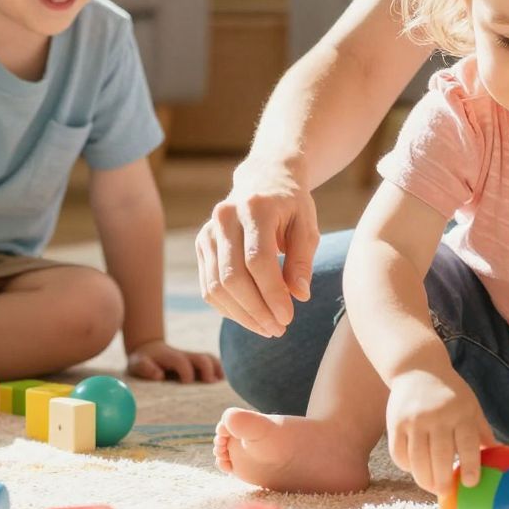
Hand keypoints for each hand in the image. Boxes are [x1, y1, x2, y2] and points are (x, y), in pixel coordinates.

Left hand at [126, 338, 223, 383]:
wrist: (148, 349)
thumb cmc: (142, 360)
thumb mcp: (137, 364)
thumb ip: (145, 368)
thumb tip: (159, 375)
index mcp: (170, 357)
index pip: (181, 361)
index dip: (186, 371)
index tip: (186, 384)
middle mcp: (184, 356)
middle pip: (202, 358)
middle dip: (208, 370)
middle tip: (210, 384)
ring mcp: (192, 359)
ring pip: (210, 359)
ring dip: (217, 369)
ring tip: (221, 384)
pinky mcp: (196, 363)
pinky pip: (212, 363)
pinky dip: (219, 371)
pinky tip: (222, 383)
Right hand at [196, 159, 319, 336]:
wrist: (263, 178)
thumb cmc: (291, 204)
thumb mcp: (307, 225)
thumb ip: (303, 260)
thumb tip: (299, 296)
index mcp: (255, 207)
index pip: (258, 260)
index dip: (272, 294)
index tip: (288, 318)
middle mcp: (225, 217)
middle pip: (232, 276)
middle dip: (256, 310)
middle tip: (279, 329)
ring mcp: (208, 231)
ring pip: (216, 285)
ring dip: (241, 315)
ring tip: (267, 328)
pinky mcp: (201, 244)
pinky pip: (208, 286)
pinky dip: (228, 308)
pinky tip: (250, 317)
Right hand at [386, 367, 493, 494]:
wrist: (418, 369)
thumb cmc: (450, 393)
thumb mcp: (471, 405)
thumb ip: (482, 430)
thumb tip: (499, 455)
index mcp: (460, 412)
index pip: (467, 443)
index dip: (469, 465)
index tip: (470, 483)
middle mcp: (436, 416)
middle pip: (440, 456)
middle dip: (443, 480)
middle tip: (446, 493)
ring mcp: (414, 420)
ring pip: (417, 459)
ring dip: (423, 479)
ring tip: (431, 487)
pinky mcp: (395, 423)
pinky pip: (399, 453)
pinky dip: (406, 466)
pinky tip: (414, 470)